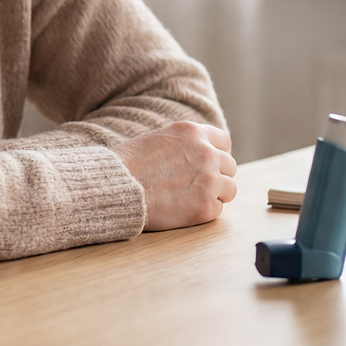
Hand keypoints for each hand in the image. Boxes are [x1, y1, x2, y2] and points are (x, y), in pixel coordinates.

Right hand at [108, 121, 237, 230]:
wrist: (116, 188)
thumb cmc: (127, 165)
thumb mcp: (158, 139)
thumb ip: (184, 144)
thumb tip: (196, 155)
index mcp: (193, 132)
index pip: (223, 142)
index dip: (216, 155)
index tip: (207, 165)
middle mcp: (207, 153)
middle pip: (229, 166)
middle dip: (217, 176)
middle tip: (197, 186)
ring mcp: (209, 181)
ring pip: (229, 189)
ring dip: (215, 194)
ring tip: (192, 199)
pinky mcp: (205, 207)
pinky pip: (217, 210)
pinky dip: (204, 212)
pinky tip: (183, 211)